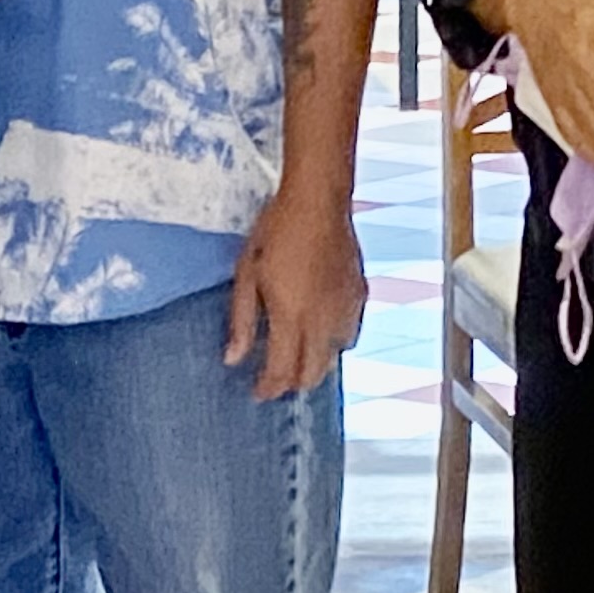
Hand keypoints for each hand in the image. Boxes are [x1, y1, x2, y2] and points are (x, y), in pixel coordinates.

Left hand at [225, 185, 364, 401]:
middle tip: (273, 380)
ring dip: (314, 365)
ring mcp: (346, 309)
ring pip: (334, 357)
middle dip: (292, 384)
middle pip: (313, 374)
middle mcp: (324, 321)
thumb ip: (243, 321)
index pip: (283, 372)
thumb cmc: (276, 231)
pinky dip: (333, 343)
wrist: (318, 200)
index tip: (257, 393)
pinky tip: (319, 332)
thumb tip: (233, 358)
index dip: (268, 389)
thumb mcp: (247, 274)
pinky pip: (349, 334)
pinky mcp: (360, 296)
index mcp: (292, 316)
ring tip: (295, 359)